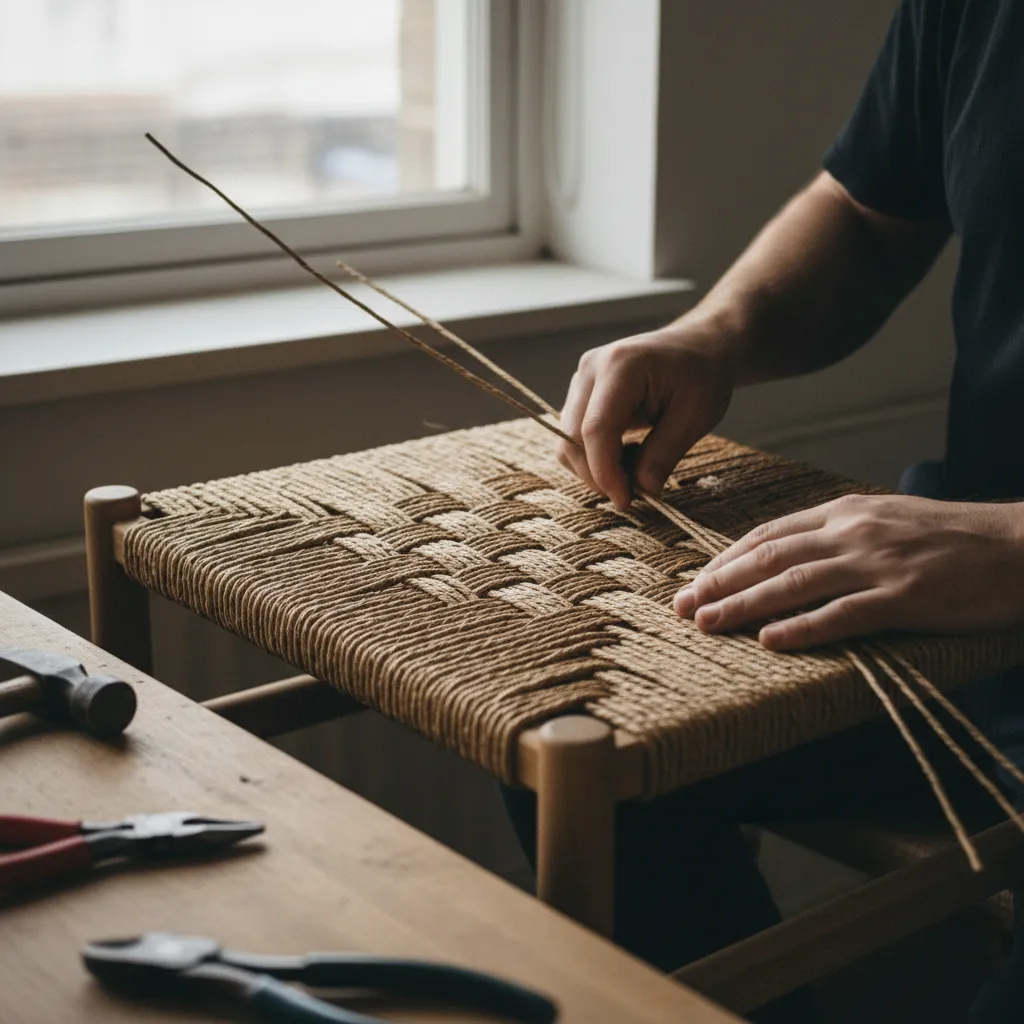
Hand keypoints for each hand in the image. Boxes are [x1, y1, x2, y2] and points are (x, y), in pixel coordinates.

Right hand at [558, 321, 738, 509]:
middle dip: (596, 474)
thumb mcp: (696, 416)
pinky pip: (573, 436)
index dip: (605, 471)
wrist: (698, 346)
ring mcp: (581, 379)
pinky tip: (625, 456)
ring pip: (567, 440)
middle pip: (571, 437)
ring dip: (593, 467)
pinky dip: (594, 456)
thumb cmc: (702, 375)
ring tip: (633, 472)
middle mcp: (590, 369)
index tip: (625, 500)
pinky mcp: (581, 393)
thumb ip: (665, 453)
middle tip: (632, 494)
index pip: (596, 429)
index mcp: (620, 366)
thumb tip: (642, 490)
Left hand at [674, 494, 1023, 649]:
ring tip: (708, 622)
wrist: (1022, 547)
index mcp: (845, 512)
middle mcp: (853, 532)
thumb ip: (838, 534)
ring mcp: (878, 564)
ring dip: (743, 604)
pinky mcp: (906, 598)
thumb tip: (789, 556)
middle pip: (769, 557)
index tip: (694, 579)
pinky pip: (843, 615)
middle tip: (681, 605)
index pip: (768, 534)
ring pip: (794, 584)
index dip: (725, 559)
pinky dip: (803, 628)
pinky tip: (771, 640)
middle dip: (718, 582)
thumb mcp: (887, 521)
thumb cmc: (953, 539)